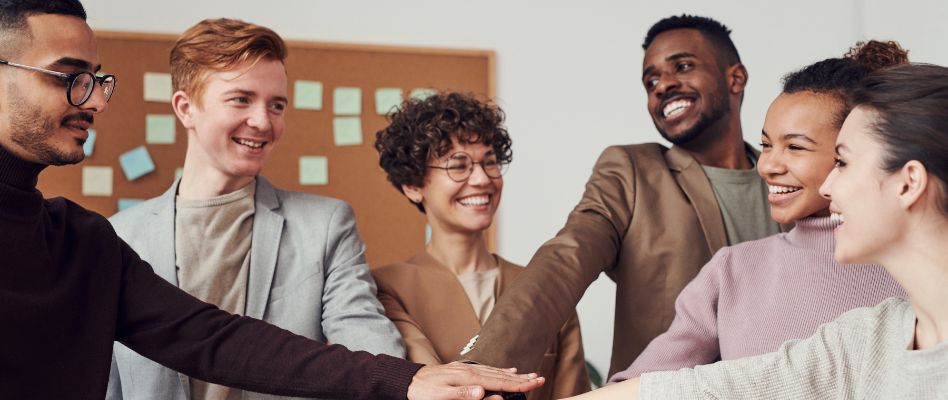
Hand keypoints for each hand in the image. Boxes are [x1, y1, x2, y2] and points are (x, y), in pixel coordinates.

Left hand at [407, 361, 544, 399]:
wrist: (409, 381)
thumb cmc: (424, 392)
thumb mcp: (440, 396)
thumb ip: (463, 394)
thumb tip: (483, 391)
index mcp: (468, 378)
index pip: (499, 382)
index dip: (518, 384)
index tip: (535, 383)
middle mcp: (471, 371)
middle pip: (502, 375)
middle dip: (522, 378)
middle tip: (540, 379)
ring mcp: (468, 369)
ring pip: (497, 372)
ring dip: (515, 374)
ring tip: (530, 375)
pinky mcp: (464, 370)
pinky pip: (488, 370)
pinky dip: (501, 371)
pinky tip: (508, 370)